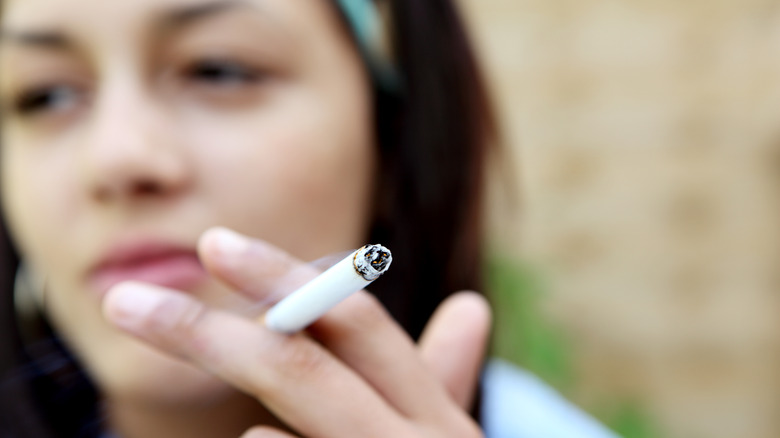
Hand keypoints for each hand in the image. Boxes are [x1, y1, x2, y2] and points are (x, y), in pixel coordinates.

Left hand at [102, 227, 491, 437]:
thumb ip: (442, 378)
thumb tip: (470, 306)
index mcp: (436, 415)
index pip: (356, 324)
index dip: (283, 277)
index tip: (214, 244)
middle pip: (297, 366)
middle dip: (204, 331)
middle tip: (125, 302)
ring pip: (276, 427)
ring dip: (241, 415)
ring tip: (227, 404)